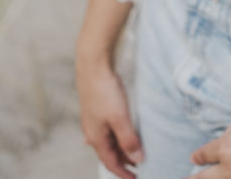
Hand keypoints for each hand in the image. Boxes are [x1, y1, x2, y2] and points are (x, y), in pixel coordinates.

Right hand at [76, 55, 143, 178]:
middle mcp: (92, 130)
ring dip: (119, 147)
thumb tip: (137, 160)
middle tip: (138, 167)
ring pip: (107, 140)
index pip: (110, 162)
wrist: (93, 63)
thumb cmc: (105, 90)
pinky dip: (115, 135)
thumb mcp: (119, 117)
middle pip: (108, 152)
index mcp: (96, 137)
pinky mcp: (96, 106)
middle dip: (122, 161)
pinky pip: (106, 128)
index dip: (123, 172)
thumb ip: (128, 139)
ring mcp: (92, 118)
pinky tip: (117, 132)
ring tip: (133, 151)